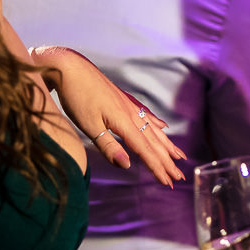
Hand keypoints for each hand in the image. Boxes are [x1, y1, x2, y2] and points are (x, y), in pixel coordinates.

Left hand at [29, 46, 185, 183]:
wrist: (70, 67)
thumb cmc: (76, 96)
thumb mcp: (88, 125)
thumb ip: (109, 146)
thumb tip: (127, 165)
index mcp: (124, 122)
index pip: (146, 150)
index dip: (158, 168)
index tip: (169, 182)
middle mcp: (132, 113)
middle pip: (154, 142)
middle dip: (167, 161)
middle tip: (180, 176)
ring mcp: (129, 105)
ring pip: (153, 129)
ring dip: (167, 145)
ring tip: (179, 156)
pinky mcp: (124, 99)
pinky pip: (147, 115)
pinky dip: (157, 124)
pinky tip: (163, 127)